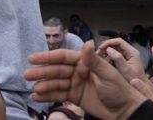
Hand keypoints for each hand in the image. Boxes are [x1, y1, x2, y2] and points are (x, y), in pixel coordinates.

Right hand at [24, 42, 145, 118]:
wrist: (125, 110)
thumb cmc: (120, 89)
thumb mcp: (107, 73)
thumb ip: (94, 60)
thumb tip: (87, 43)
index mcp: (85, 62)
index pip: (63, 57)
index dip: (48, 57)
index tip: (33, 58)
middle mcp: (78, 71)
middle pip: (56, 70)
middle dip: (41, 72)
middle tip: (27, 75)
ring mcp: (75, 84)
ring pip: (55, 83)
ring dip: (43, 85)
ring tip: (33, 90)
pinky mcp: (74, 96)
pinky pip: (58, 95)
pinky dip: (47, 96)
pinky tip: (36, 97)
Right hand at [97, 37, 147, 84]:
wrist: (140, 89)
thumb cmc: (134, 81)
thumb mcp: (125, 69)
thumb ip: (118, 58)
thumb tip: (108, 49)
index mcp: (132, 52)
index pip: (119, 41)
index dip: (109, 42)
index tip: (101, 47)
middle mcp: (130, 52)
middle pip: (116, 44)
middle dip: (106, 47)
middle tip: (98, 52)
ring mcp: (127, 56)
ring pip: (115, 49)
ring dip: (106, 51)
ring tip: (99, 56)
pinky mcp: (124, 61)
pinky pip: (115, 55)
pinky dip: (109, 56)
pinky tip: (104, 61)